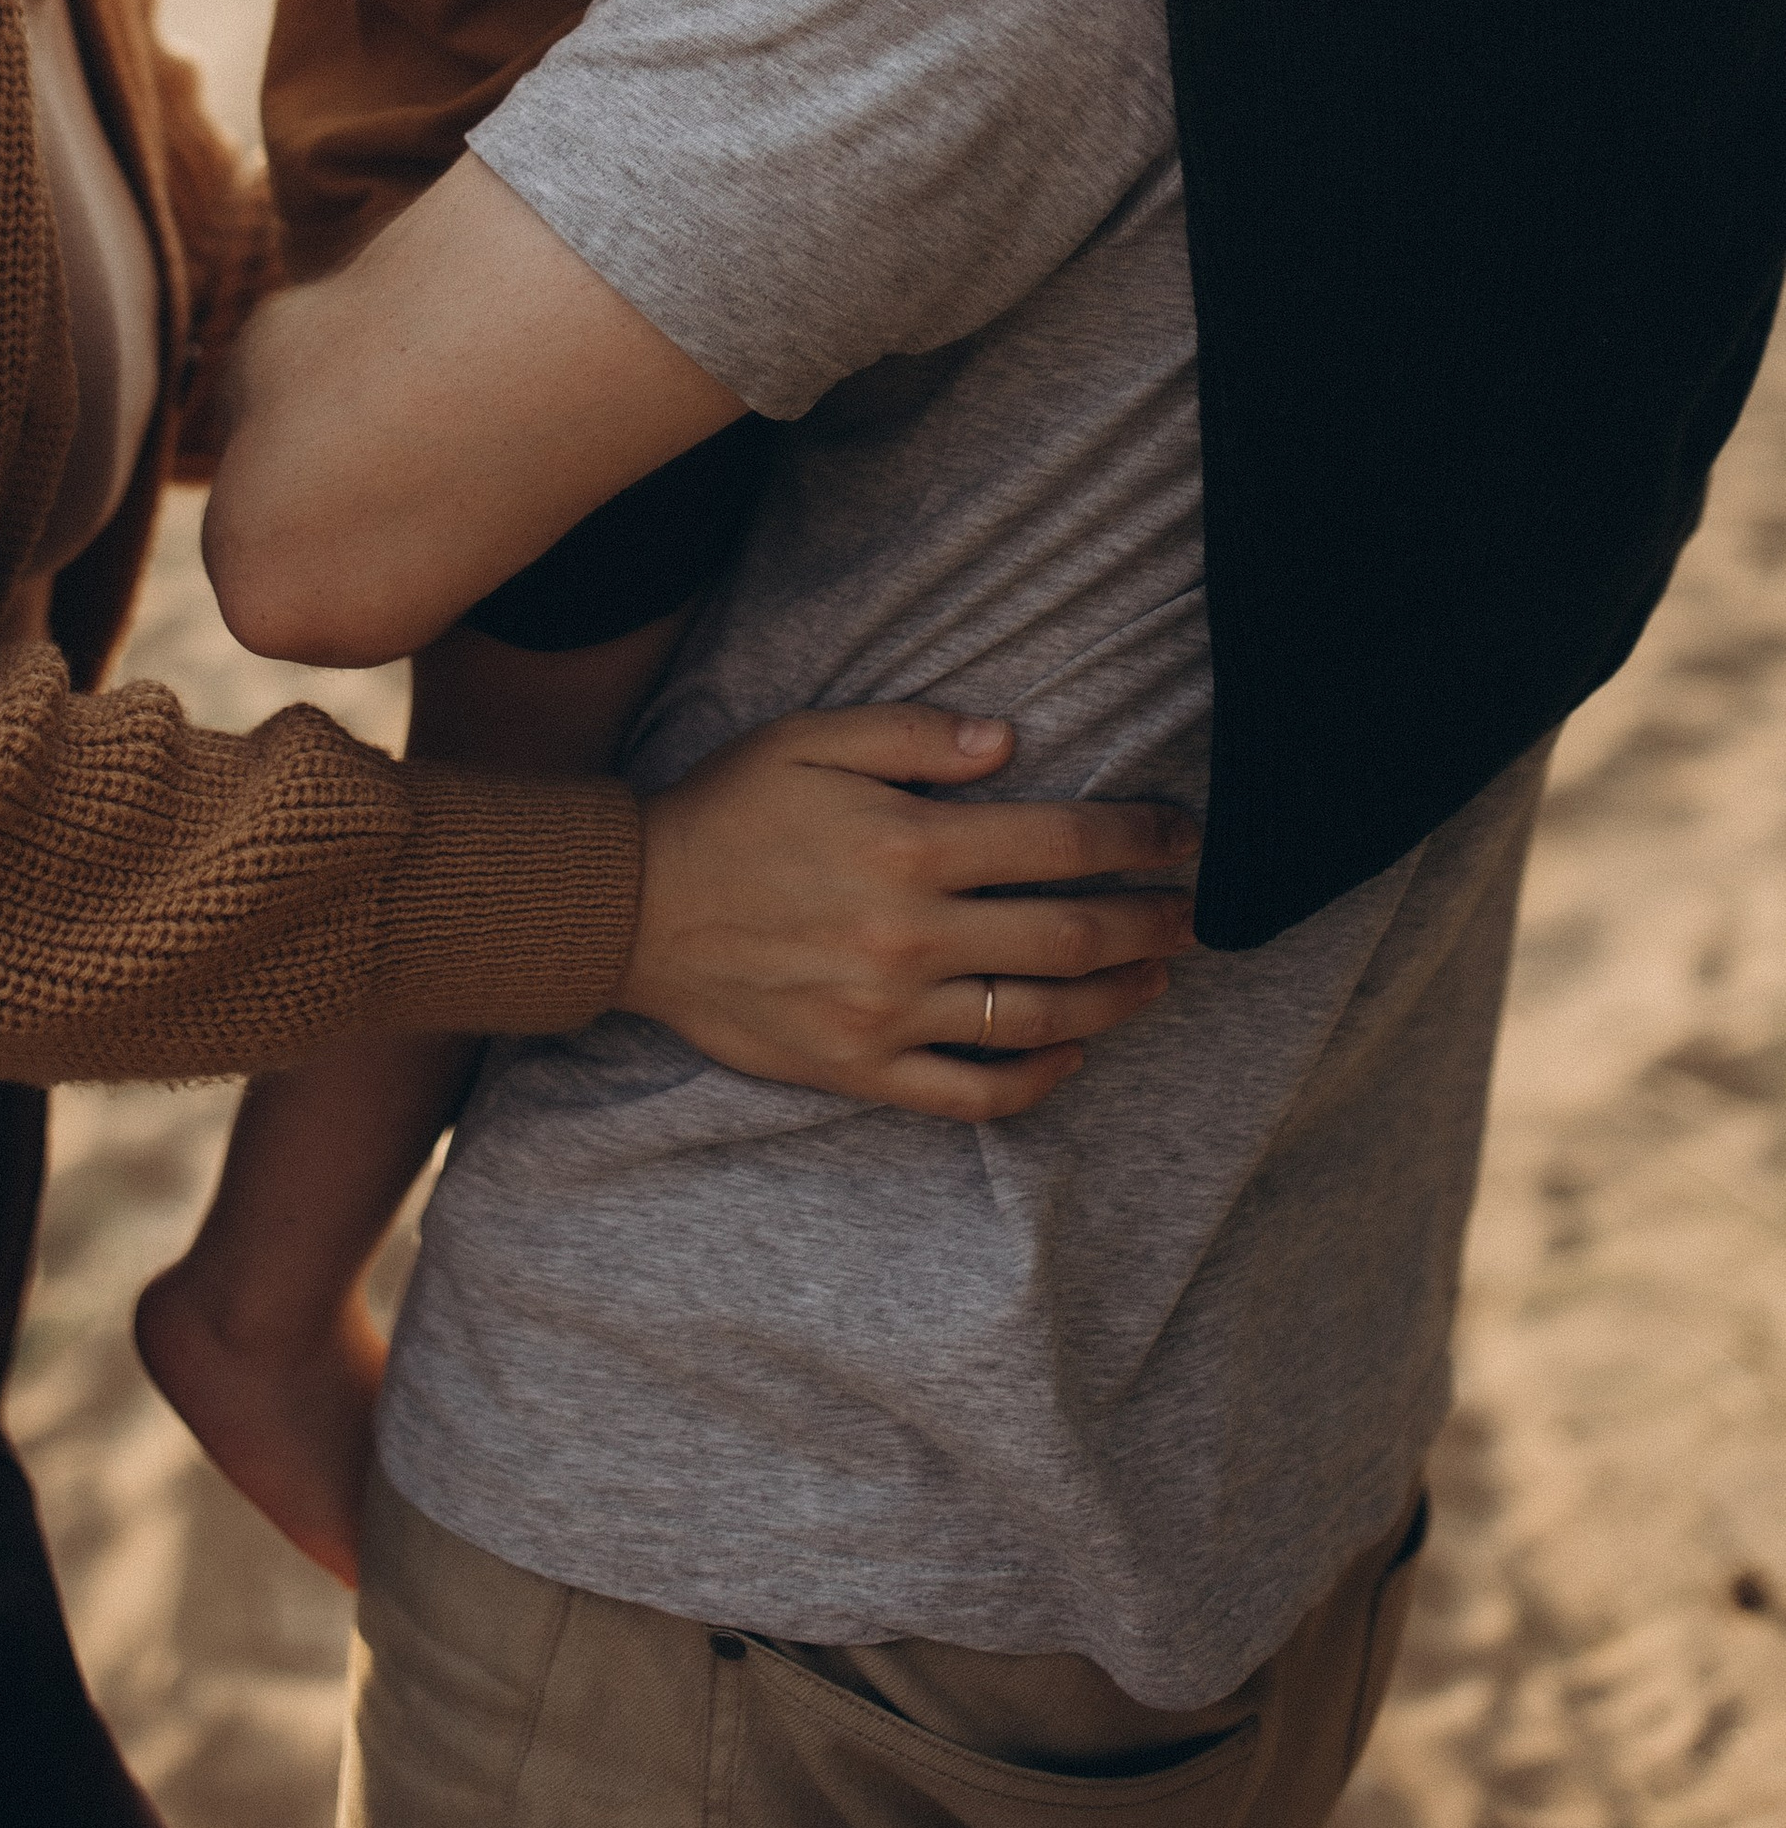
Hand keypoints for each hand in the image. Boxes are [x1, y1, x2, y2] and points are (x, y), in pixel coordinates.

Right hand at [618, 702, 1197, 1119]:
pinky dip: (1035, 1080)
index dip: (1137, 840)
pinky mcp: (861, 1069)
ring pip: (1036, 1018)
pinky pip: (972, 1092)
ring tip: (1156, 978)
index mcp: (907, 843)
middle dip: (1148, 922)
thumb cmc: (726, 810)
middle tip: (1194, 915)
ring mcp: (888, 1013)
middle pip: (1067, 936)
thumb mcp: (811, 738)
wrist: (631, 909)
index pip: (1058, 842)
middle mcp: (910, 935)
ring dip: (1115, 999)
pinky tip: (1069, 1055)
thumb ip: (915, 735)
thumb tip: (1011, 743)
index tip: (1185, 839)